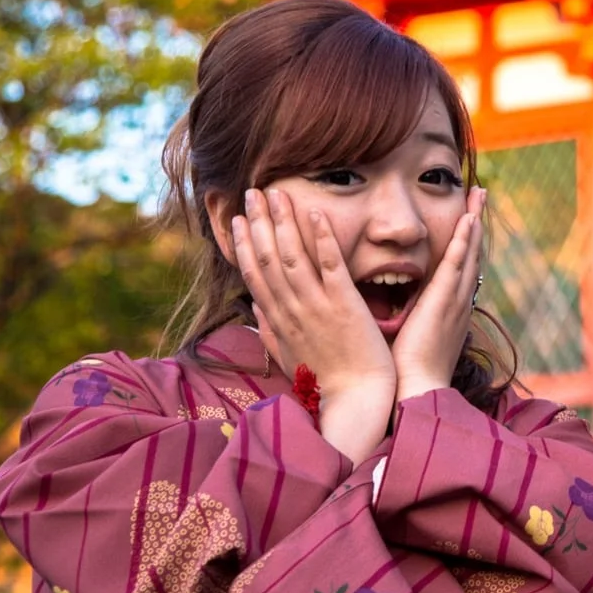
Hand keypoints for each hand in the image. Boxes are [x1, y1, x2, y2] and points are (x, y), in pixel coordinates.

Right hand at [232, 187, 396, 463]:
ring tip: (276, 193)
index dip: (245, 244)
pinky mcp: (344, 304)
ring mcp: (316, 305)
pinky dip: (321, 237)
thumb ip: (271, 330)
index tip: (239, 220)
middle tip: (252, 191)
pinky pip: (330, 264)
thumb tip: (258, 308)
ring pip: (292, 255)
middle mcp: (291, 308)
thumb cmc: (325, 381)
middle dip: (259, 222)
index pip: (255, 274)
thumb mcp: (288, 356)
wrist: (353, 401)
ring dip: (283, 221)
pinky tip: (315, 212)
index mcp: (278, 319)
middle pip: (268, 258)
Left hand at [391, 187, 484, 404]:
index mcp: (448, 310)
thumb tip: (388, 309)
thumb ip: (403, 319)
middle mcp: (457, 301)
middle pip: (471, 253)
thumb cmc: (405, 373)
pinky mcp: (443, 302)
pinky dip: (464, 240)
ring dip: (475, 221)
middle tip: (481, 195)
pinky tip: (468, 219)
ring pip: (469, 252)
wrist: (415, 391)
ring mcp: (454, 300)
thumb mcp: (408, 338)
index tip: (466, 219)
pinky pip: (456, 264)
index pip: (459, 268)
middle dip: (476, 222)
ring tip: (480, 194)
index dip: (465, 242)